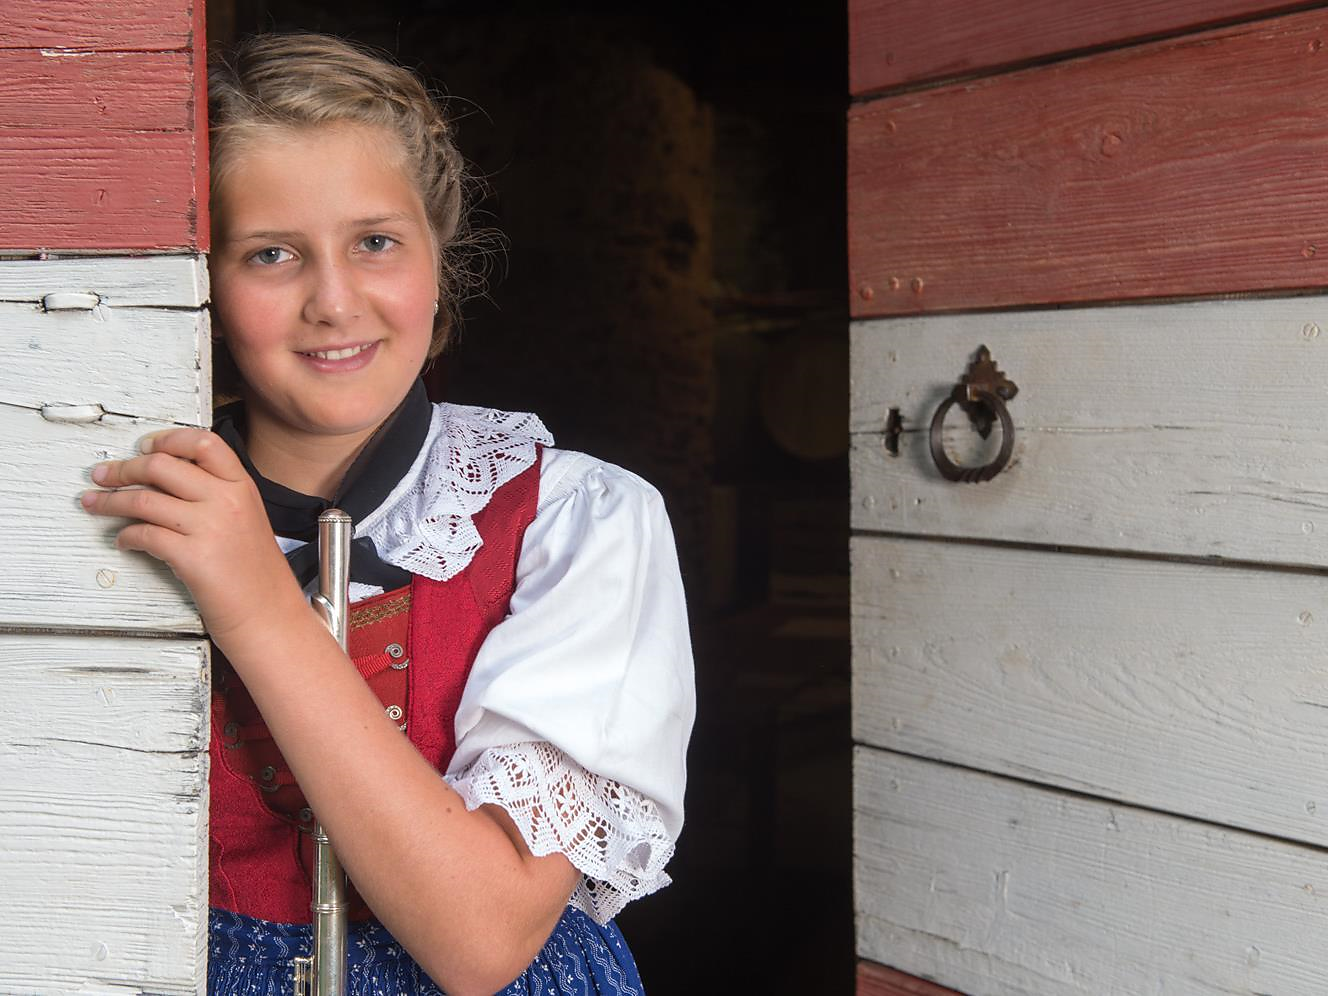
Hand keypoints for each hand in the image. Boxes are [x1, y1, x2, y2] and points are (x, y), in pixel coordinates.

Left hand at [80, 428, 303, 642]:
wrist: (270, 615)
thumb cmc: (257, 575)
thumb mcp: (248, 521)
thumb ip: (216, 496)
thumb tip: (166, 482)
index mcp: (243, 487)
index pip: (203, 442)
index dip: (167, 439)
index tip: (145, 446)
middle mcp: (228, 501)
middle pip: (162, 465)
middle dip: (123, 468)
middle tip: (105, 475)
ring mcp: (210, 528)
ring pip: (143, 499)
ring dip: (110, 500)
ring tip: (96, 503)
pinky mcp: (193, 557)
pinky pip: (144, 535)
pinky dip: (125, 536)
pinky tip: (123, 540)